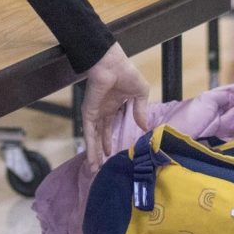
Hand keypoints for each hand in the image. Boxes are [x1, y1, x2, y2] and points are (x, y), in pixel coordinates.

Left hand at [81, 42, 149, 172]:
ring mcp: (95, 112)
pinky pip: (89, 133)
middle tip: (101, 167)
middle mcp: (102, 111)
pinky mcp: (89, 113)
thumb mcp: (140, 93)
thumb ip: (140, 110)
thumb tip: (144, 126)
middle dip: (100, 150)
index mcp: (113, 105)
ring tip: (95, 169)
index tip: (112, 153)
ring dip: (94, 153)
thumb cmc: (126, 73)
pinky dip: (90, 146)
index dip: (109, 139)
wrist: (112, 64)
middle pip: (100, 135)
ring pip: (93, 138)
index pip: (109, 126)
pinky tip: (92, 159)